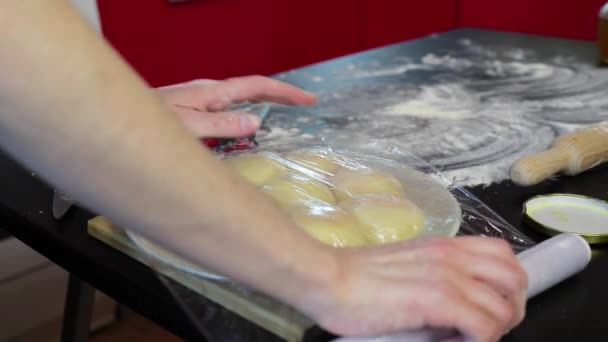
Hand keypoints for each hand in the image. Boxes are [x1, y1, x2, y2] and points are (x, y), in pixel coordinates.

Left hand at [157, 76, 316, 137]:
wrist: (120, 122)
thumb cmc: (149, 125)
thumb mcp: (187, 128)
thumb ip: (220, 126)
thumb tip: (255, 122)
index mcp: (212, 93)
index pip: (257, 86)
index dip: (285, 92)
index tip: (308, 100)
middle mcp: (211, 92)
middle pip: (254, 88)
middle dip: (282, 93)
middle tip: (307, 103)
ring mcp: (203, 99)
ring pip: (243, 96)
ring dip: (268, 100)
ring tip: (289, 108)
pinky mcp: (196, 109)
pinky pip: (232, 106)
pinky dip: (250, 108)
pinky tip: (251, 119)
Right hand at [303, 236, 526, 341]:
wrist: (327, 279)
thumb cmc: (354, 276)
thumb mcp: (404, 266)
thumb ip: (432, 276)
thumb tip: (449, 304)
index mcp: (445, 246)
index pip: (502, 253)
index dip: (505, 284)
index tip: (486, 306)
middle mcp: (453, 256)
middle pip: (516, 277)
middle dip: (512, 307)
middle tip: (488, 326)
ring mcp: (447, 277)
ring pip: (506, 305)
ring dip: (496, 328)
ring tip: (470, 337)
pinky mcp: (438, 300)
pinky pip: (485, 326)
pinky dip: (479, 341)